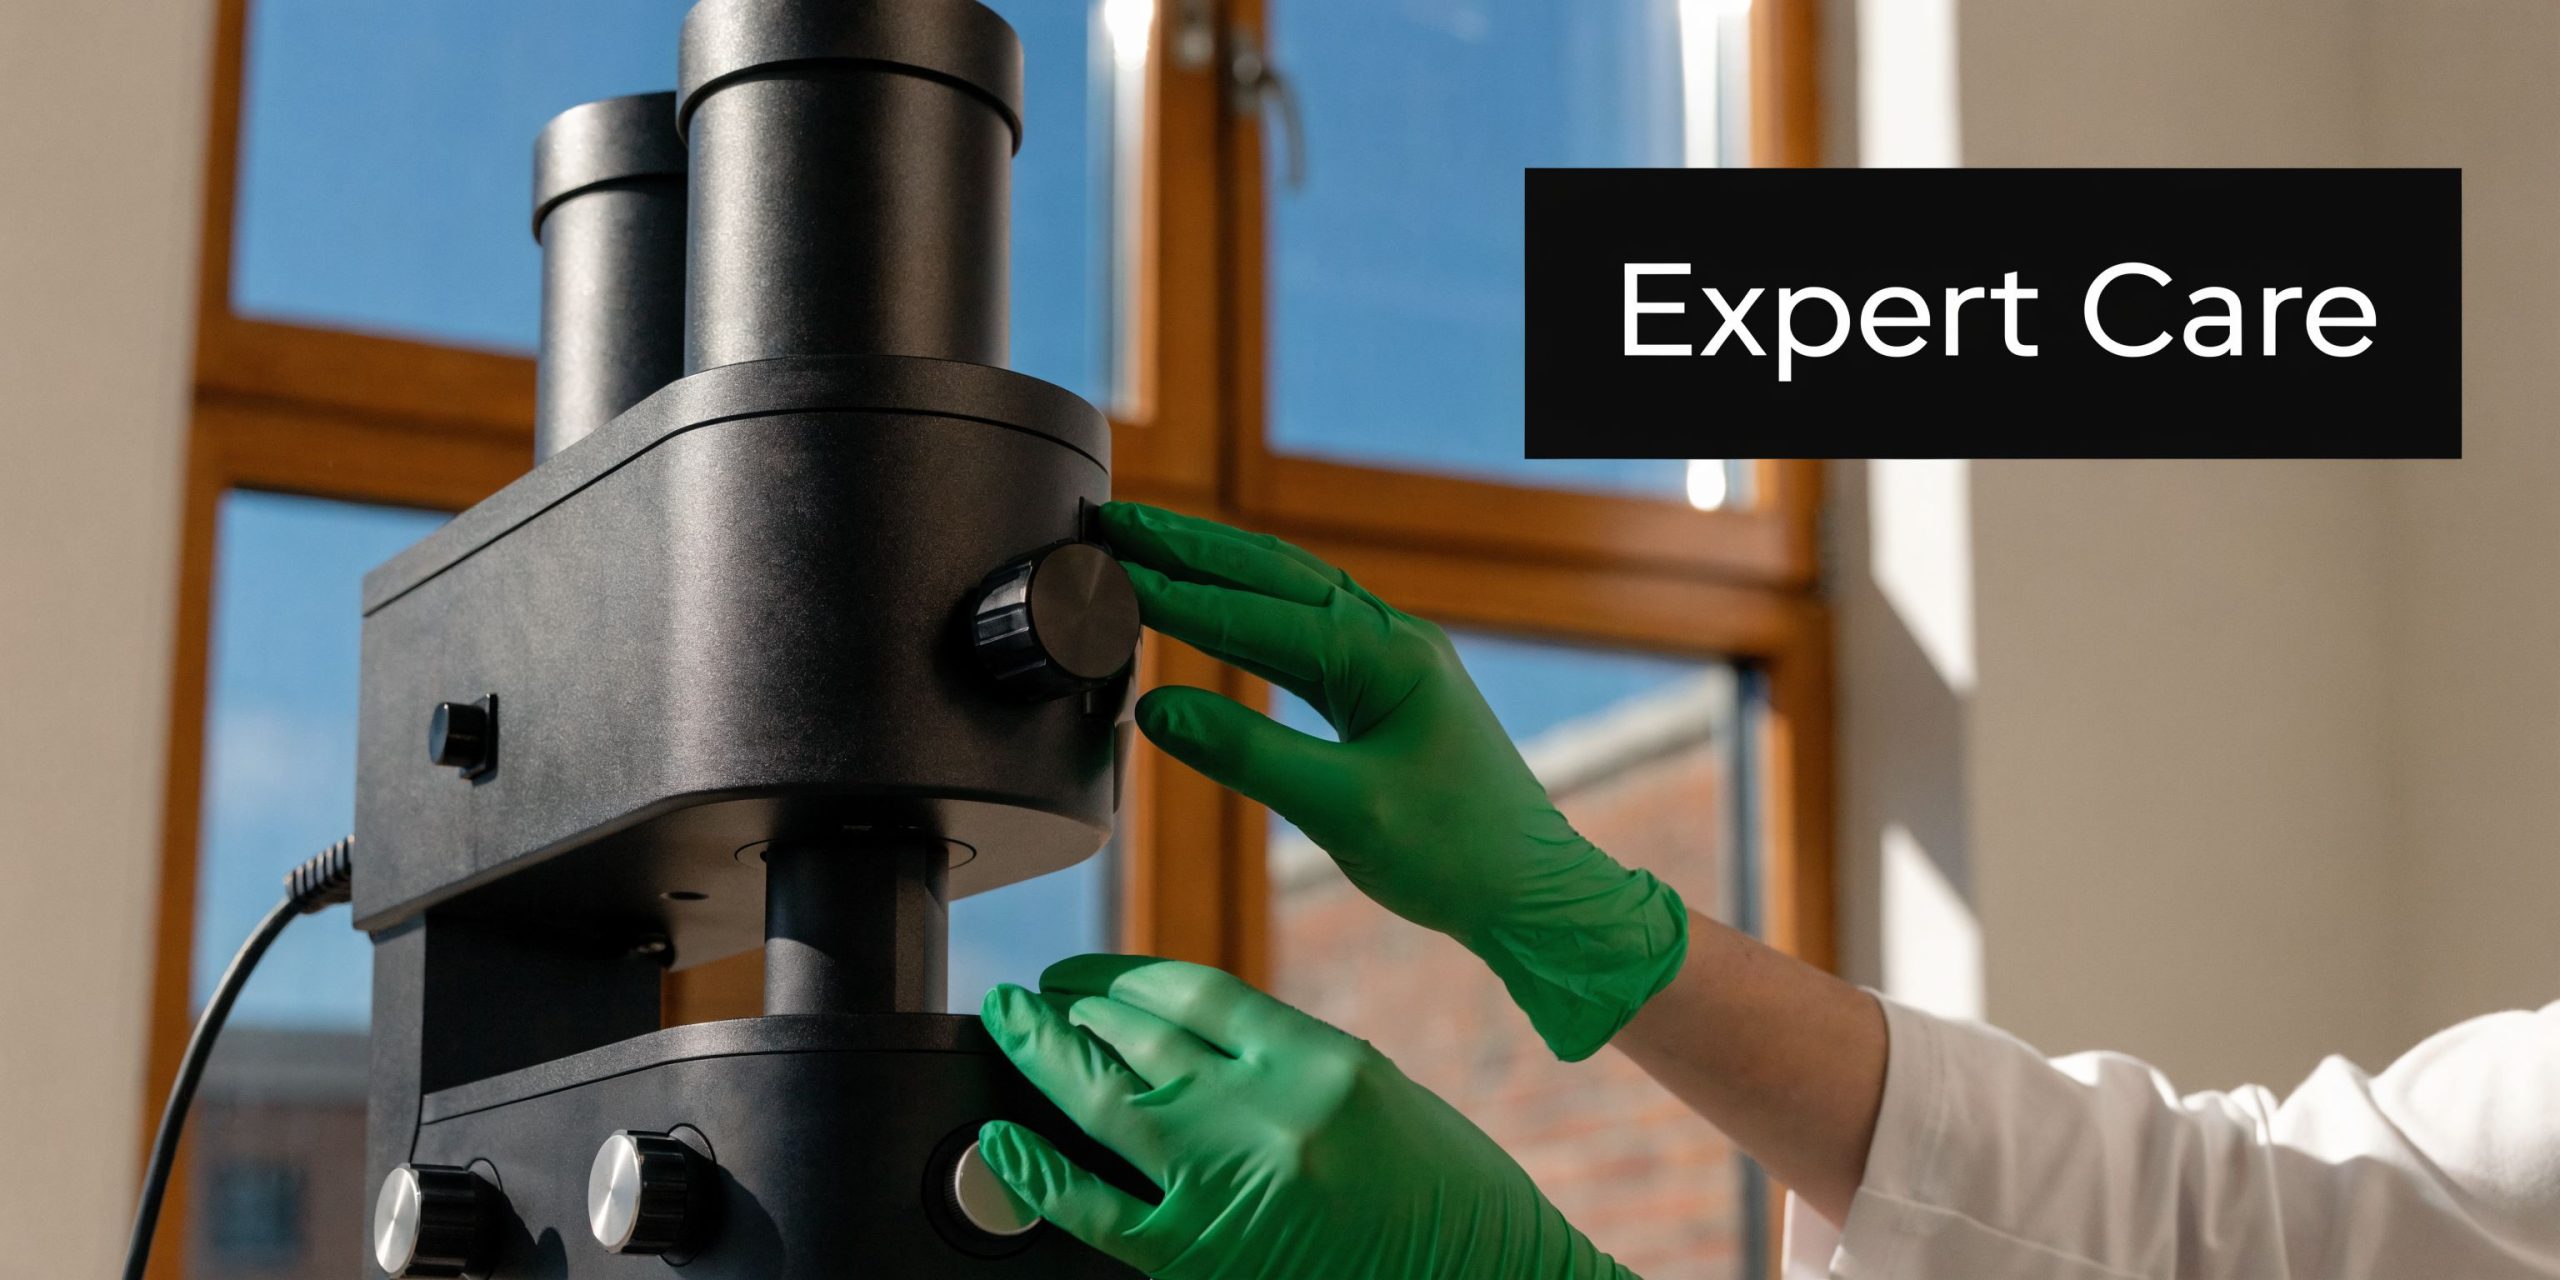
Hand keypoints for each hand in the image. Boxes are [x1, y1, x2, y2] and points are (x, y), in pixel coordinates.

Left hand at [978, 955, 1637, 1279]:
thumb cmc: (1450, 1202)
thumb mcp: (1377, 1097)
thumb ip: (1284, 1061)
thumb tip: (1183, 1039)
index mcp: (1322, 1061)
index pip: (1194, 993)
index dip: (1124, 977)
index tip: (1089, 974)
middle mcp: (1270, 1114)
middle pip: (1139, 1038)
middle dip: (1072, 1009)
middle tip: (1030, 996)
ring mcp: (1232, 1188)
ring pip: (1108, 1103)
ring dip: (1047, 1058)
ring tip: (1012, 1030)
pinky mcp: (1203, 1259)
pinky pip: (1096, 1211)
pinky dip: (1039, 1173)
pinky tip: (1002, 1141)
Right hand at [1098, 502, 1685, 1059]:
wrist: (1533, 893)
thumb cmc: (1455, 856)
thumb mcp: (1342, 810)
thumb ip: (1246, 754)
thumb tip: (1156, 710)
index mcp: (1387, 655)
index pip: (1258, 613)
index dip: (1178, 593)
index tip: (1111, 568)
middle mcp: (1392, 639)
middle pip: (1273, 575)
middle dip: (1191, 548)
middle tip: (1117, 522)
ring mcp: (1391, 660)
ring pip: (1289, 596)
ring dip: (1217, 570)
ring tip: (1149, 547)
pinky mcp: (1384, 690)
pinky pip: (1303, 636)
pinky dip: (1247, 617)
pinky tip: (1210, 613)